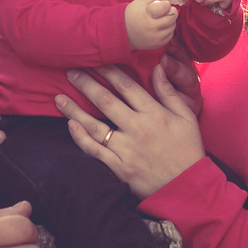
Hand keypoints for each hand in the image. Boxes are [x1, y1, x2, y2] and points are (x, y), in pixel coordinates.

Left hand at [55, 64, 204, 198]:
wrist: (187, 188)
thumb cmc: (188, 149)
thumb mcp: (187, 116)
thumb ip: (169, 91)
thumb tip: (157, 67)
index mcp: (154, 113)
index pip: (126, 85)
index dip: (108, 70)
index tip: (94, 59)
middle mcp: (137, 128)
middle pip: (105, 100)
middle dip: (86, 83)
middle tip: (70, 71)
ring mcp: (126, 149)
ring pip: (94, 126)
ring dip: (74, 110)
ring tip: (59, 98)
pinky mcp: (119, 168)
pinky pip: (95, 151)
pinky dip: (81, 138)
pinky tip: (71, 126)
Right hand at [125, 0, 177, 50]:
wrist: (123, 33)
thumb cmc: (132, 14)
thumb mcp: (141, 2)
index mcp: (147, 16)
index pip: (166, 6)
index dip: (165, 3)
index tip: (158, 5)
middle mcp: (152, 29)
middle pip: (173, 17)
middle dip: (170, 11)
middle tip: (161, 12)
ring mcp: (156, 38)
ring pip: (173, 26)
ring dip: (169, 21)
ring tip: (159, 19)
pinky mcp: (158, 45)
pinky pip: (170, 35)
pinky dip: (167, 29)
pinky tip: (159, 27)